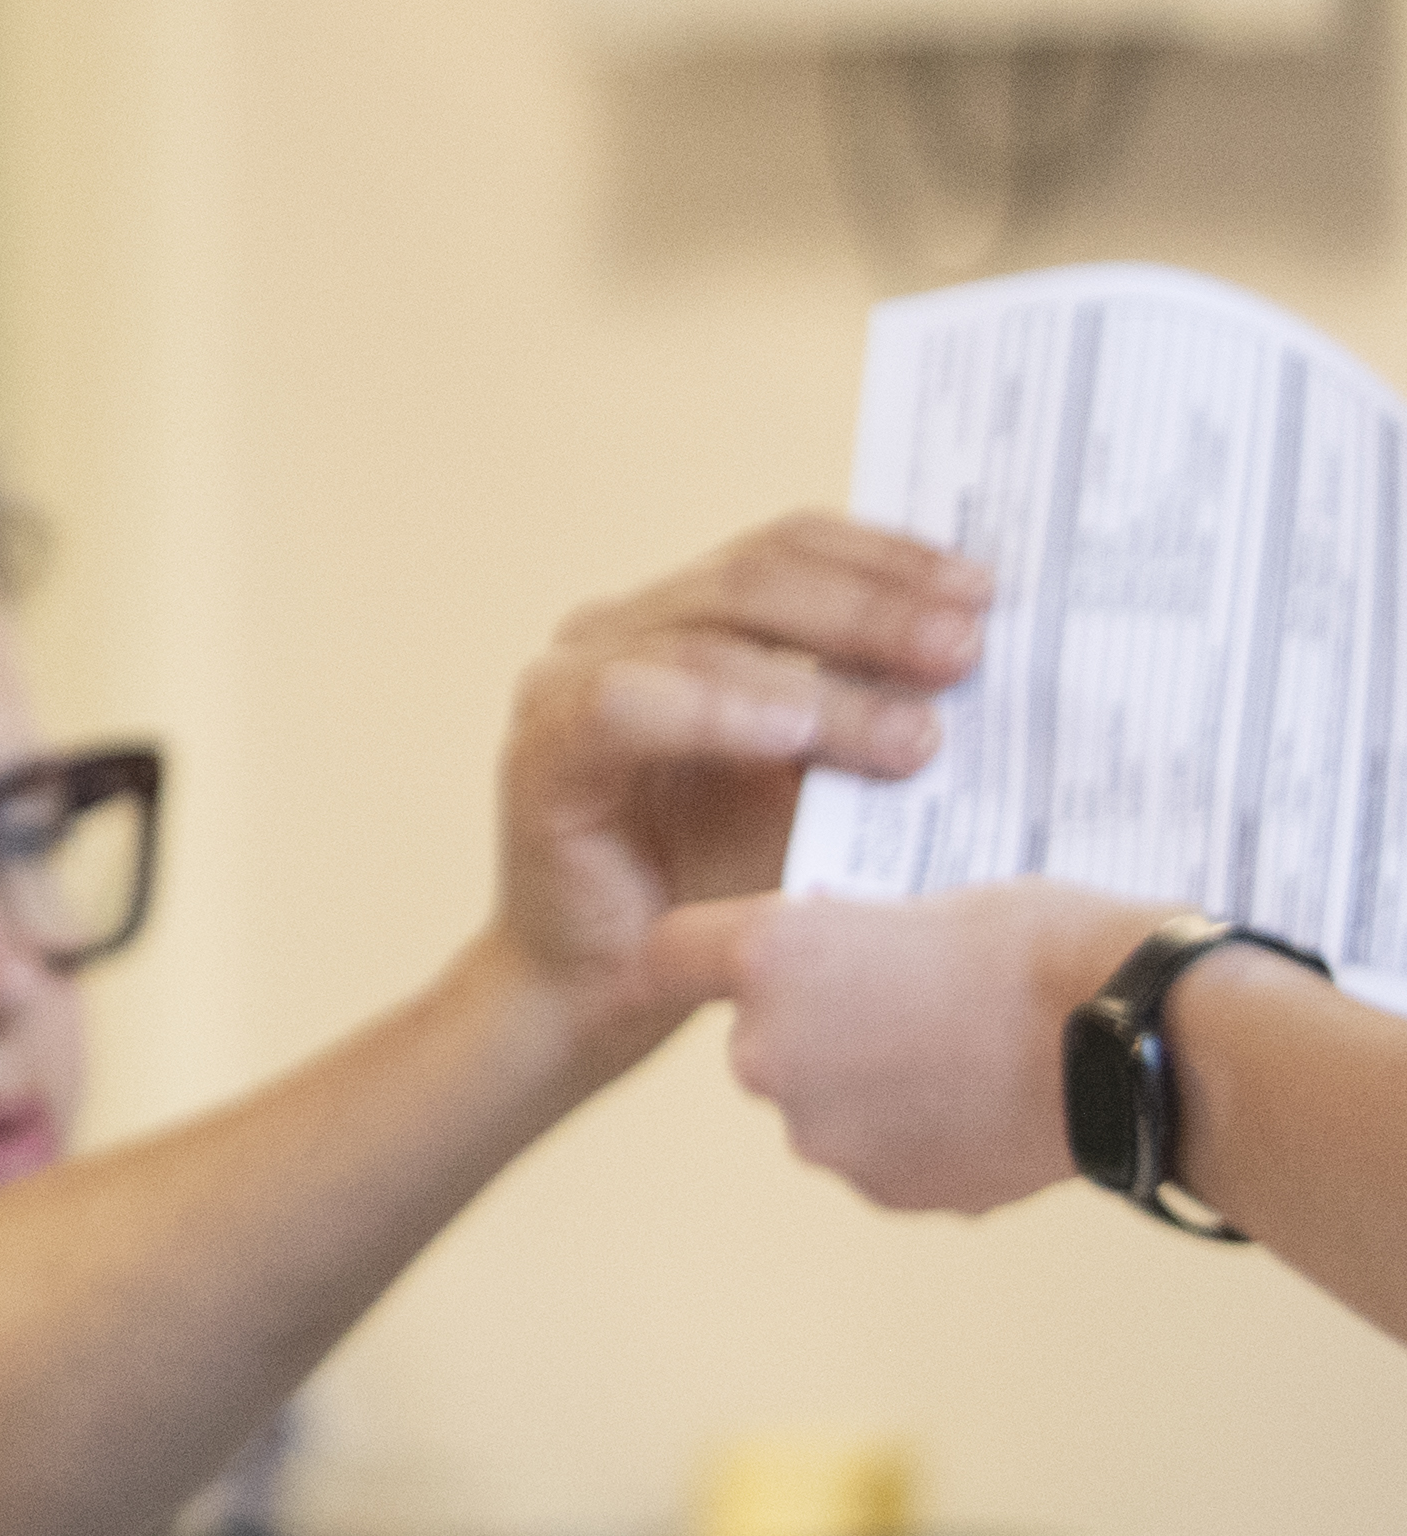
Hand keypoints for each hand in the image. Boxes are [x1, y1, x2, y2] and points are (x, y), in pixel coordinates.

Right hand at [484, 516, 987, 1023]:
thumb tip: (995, 682)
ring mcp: (566, 681)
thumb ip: (875, 726)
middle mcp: (619, 629)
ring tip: (914, 732)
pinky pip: (625, 705)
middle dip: (874, 609)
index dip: (888, 556)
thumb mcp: (822, 790)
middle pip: (755, 575)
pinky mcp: (540, 750)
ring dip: (822, 684)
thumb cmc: (717, 886)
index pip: (789, 545)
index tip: (986, 591)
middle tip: (966, 650)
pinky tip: (794, 735)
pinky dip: (718, 710)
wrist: (606, 990)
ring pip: (705, 639)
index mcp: (686, 617)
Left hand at [644, 876, 1126, 1212]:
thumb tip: (831, 955)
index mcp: (768, 959)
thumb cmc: (1046, 945)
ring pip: (819, 1102)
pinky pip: (877, 1156)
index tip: (744, 954)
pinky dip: (915, 1137)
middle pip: (757, 1037)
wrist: (1147, 1038)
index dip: (707, 951)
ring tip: (966, 1056)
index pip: (669, 953)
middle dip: (814, 1022)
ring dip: (868, 1085)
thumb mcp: (924, 897)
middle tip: (908, 1003)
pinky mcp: (882, 1190)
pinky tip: (985, 1105)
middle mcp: (768, 1053)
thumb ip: (848, 936)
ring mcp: (822, 1133)